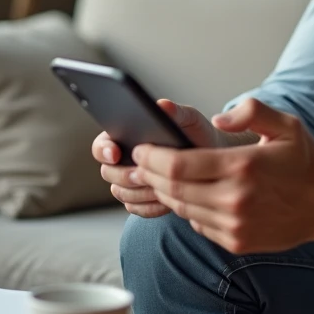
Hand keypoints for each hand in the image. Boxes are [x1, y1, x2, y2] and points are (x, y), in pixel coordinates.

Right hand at [93, 99, 221, 217]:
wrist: (211, 161)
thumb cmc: (196, 135)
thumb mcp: (189, 119)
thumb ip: (176, 112)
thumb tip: (163, 105)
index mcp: (126, 136)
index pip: (102, 144)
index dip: (104, 150)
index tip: (116, 153)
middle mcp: (123, 160)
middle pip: (107, 172)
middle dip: (124, 175)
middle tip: (143, 172)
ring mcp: (129, 182)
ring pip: (120, 192)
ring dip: (139, 192)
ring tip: (161, 186)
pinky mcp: (140, 200)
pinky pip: (134, 208)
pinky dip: (149, 206)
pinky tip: (166, 200)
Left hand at [131, 98, 313, 253]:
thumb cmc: (305, 162)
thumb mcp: (286, 124)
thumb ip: (251, 111)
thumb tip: (218, 118)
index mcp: (242, 167)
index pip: (178, 166)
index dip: (151, 157)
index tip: (141, 148)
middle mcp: (235, 200)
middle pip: (172, 189)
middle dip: (150, 174)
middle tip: (141, 162)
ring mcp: (234, 225)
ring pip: (182, 209)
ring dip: (165, 192)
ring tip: (158, 177)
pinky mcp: (236, 242)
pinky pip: (198, 225)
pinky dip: (187, 209)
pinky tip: (189, 195)